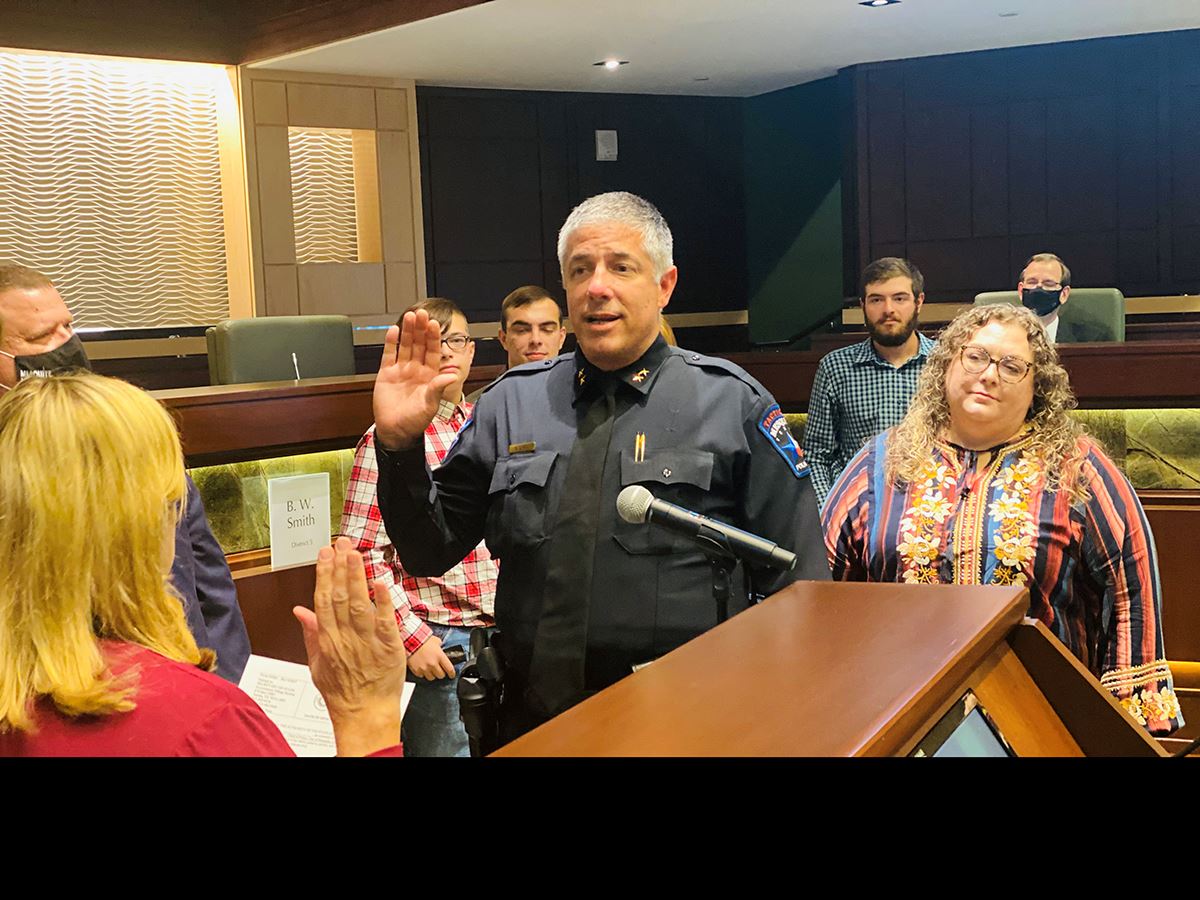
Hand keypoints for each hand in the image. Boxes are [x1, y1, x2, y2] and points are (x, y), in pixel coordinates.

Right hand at [293, 537, 407, 756]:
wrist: (364, 713)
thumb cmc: (341, 691)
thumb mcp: (317, 664)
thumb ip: (311, 634)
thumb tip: (299, 610)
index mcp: (327, 639)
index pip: (323, 600)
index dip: (323, 574)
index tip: (325, 553)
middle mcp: (344, 637)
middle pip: (339, 596)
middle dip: (339, 567)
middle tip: (342, 542)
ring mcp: (366, 641)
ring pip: (359, 604)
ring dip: (356, 577)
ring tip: (355, 553)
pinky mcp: (388, 646)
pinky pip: (385, 620)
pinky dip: (383, 601)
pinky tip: (380, 582)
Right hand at [373, 309, 458, 450]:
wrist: (395, 431)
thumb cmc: (415, 421)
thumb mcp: (430, 404)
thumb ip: (438, 387)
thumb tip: (451, 375)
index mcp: (430, 376)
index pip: (433, 351)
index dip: (433, 337)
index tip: (434, 324)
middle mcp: (416, 370)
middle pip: (419, 344)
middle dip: (420, 329)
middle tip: (421, 313)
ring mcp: (401, 370)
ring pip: (405, 346)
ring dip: (407, 331)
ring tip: (409, 316)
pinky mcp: (386, 374)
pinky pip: (389, 355)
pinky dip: (390, 343)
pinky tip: (394, 330)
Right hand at [408, 635, 456, 680]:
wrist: (410, 641)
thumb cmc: (422, 640)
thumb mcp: (435, 641)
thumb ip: (440, 647)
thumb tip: (441, 649)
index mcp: (440, 656)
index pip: (450, 669)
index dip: (452, 674)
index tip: (451, 675)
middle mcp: (433, 664)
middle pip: (441, 675)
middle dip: (441, 673)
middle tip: (439, 670)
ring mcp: (424, 668)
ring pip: (431, 677)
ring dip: (431, 674)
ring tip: (429, 669)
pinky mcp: (417, 671)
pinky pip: (422, 676)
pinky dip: (422, 673)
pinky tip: (422, 667)